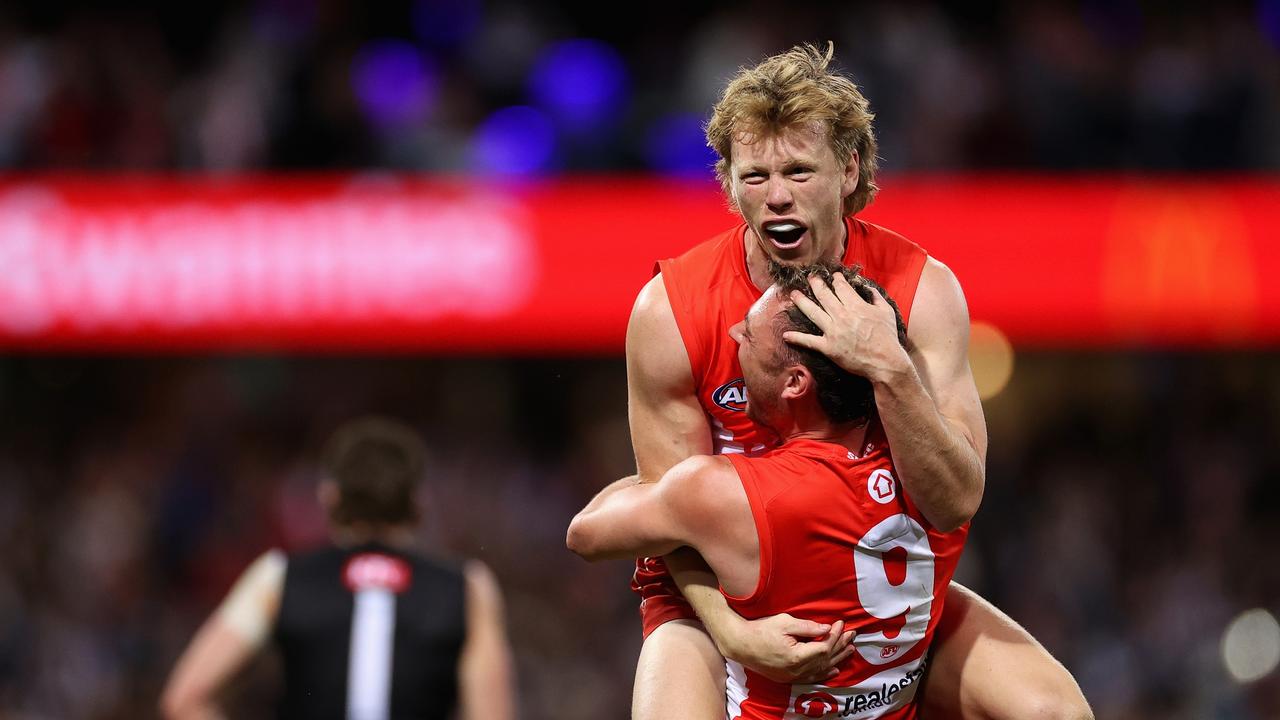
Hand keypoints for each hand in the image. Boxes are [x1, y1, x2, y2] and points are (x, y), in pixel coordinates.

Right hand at [719, 613, 855, 683]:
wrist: (740, 644)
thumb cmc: (760, 630)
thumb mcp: (784, 622)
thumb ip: (808, 627)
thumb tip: (827, 628)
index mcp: (797, 656)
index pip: (823, 647)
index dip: (835, 636)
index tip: (840, 623)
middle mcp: (796, 670)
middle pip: (825, 659)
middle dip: (840, 646)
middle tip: (851, 634)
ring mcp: (792, 676)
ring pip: (820, 669)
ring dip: (836, 659)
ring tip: (850, 650)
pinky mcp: (787, 678)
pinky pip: (811, 678)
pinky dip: (824, 673)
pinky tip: (834, 670)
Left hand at [782, 272, 909, 385]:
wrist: (885, 362)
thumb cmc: (887, 337)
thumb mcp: (886, 312)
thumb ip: (875, 296)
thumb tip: (866, 286)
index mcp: (856, 306)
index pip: (841, 287)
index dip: (835, 279)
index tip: (832, 276)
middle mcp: (842, 315)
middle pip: (824, 295)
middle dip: (815, 284)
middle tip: (809, 277)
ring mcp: (833, 331)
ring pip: (813, 312)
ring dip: (801, 302)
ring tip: (793, 294)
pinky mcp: (828, 347)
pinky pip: (809, 341)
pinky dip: (797, 338)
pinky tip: (786, 335)